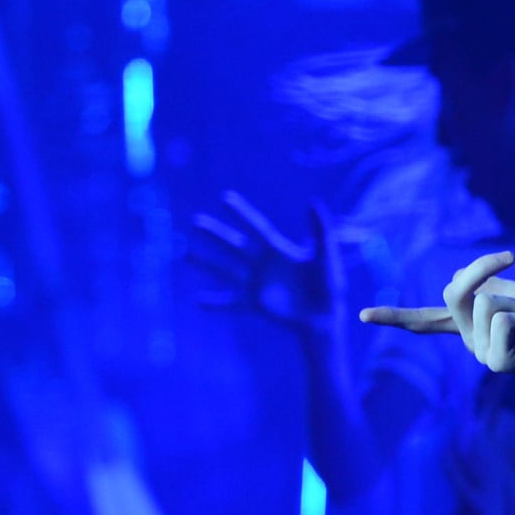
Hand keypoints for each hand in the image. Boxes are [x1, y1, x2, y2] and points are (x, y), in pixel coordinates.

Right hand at [186, 191, 344, 337]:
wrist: (325, 317)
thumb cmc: (330, 285)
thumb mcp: (326, 254)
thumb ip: (321, 229)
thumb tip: (312, 201)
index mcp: (280, 250)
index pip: (257, 226)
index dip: (242, 212)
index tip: (224, 197)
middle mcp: (264, 265)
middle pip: (234, 245)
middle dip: (215, 233)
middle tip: (195, 220)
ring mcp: (257, 284)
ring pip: (226, 270)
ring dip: (206, 262)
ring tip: (185, 253)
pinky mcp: (255, 303)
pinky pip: (231, 303)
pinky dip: (214, 303)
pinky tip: (195, 300)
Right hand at [360, 250, 514, 390]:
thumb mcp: (513, 291)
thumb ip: (484, 286)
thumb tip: (461, 278)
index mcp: (467, 326)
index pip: (425, 320)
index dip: (393, 316)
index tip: (360, 316)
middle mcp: (468, 341)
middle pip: (454, 290)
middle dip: (484, 266)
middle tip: (510, 258)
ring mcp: (481, 354)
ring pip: (486, 300)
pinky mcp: (497, 363)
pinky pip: (501, 318)